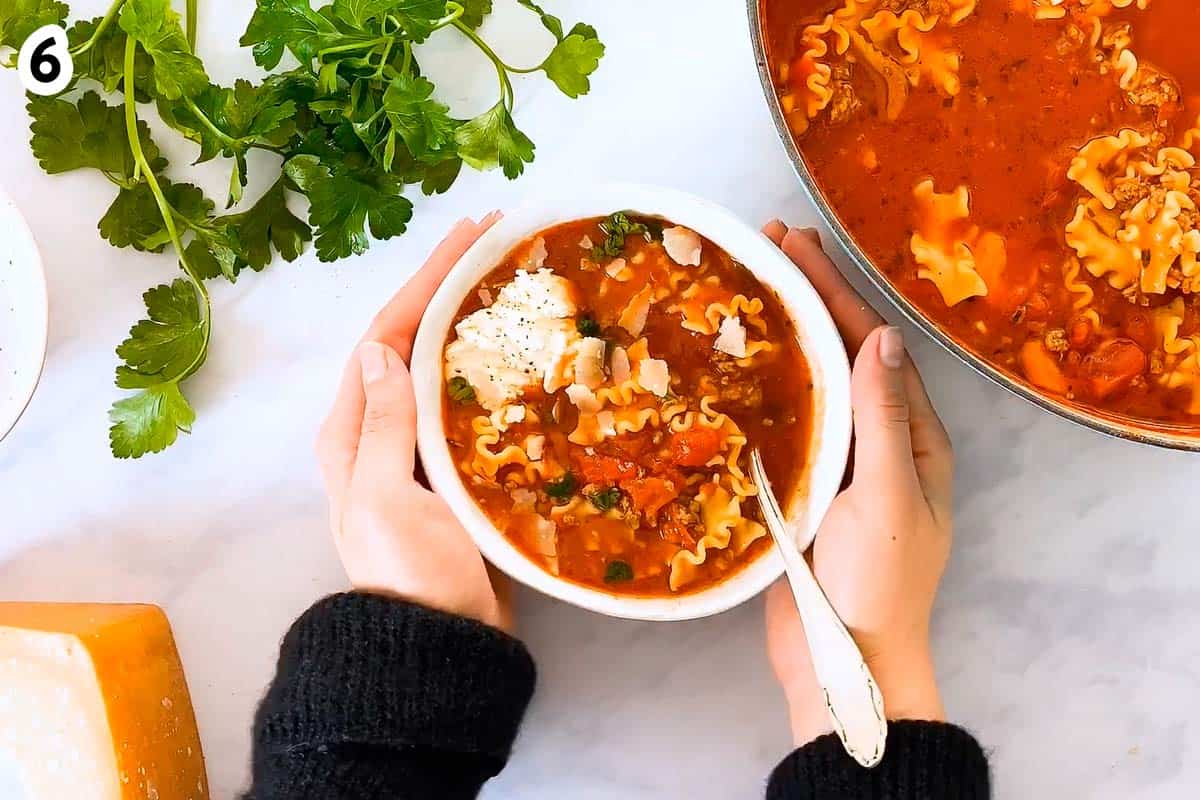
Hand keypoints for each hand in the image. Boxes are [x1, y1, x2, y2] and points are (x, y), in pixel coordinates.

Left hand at [316, 213, 512, 630]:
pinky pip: (474, 407)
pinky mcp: (456, 474)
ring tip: (518, 283)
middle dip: (451, 288)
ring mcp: (420, 453)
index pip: (385, 334)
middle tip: (501, 242)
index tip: (469, 234)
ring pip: (446, 369)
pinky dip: (497, 373)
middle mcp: (381, 434)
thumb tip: (379, 350)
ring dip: (475, 323)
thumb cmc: (410, 578)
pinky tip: (529, 357)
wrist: (438, 648)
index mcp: (352, 433)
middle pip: (415, 341)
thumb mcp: (385, 500)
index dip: (425, 279)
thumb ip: (383, 428)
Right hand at [761, 222, 954, 744]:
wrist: (847, 666)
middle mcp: (878, 442)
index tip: (798, 243)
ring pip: (810, 385)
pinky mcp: (802, 490)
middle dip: (808, 297)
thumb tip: (881, 338)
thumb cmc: (877, 588)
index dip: (836, 290)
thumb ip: (883, 421)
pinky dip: (761, 388)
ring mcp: (839, 466)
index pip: (872, 346)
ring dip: (782, 334)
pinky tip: (731, 366)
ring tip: (746, 287)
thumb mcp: (886, 499)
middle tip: (767, 243)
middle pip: (841, 355)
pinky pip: (785, 425)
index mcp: (913, 439)